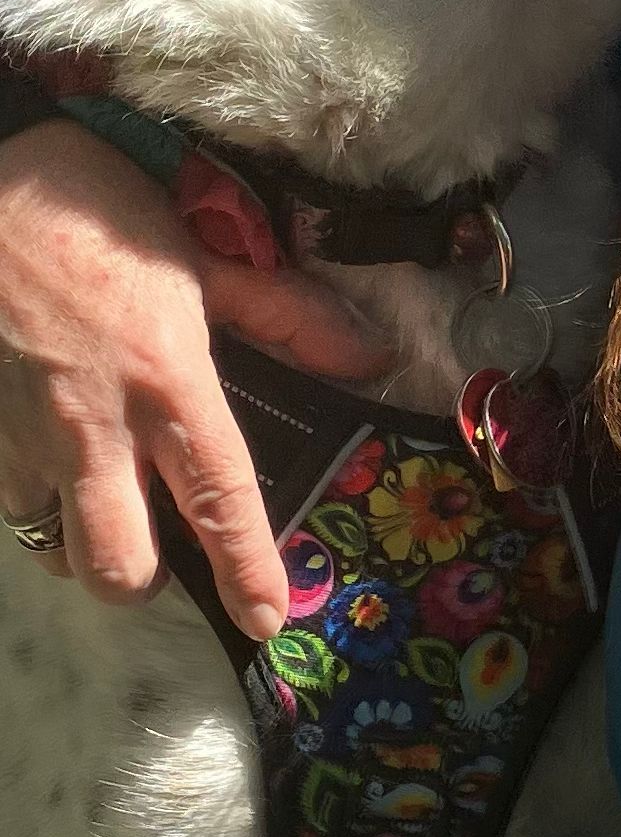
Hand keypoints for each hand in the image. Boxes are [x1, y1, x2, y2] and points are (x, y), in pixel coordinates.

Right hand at [0, 120, 389, 635]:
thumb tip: (369, 357)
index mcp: (167, 381)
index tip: (268, 623)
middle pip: (119, 566)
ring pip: (57, 548)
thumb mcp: (209, 255)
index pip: (218, 498)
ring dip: (88, 541)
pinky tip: (59, 453)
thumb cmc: (104, 212)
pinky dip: (41, 497)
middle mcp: (95, 427)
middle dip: (145, 578)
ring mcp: (25, 438)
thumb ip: (287, 315)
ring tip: (111, 496)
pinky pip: (14, 502)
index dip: (246, 569)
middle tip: (165, 542)